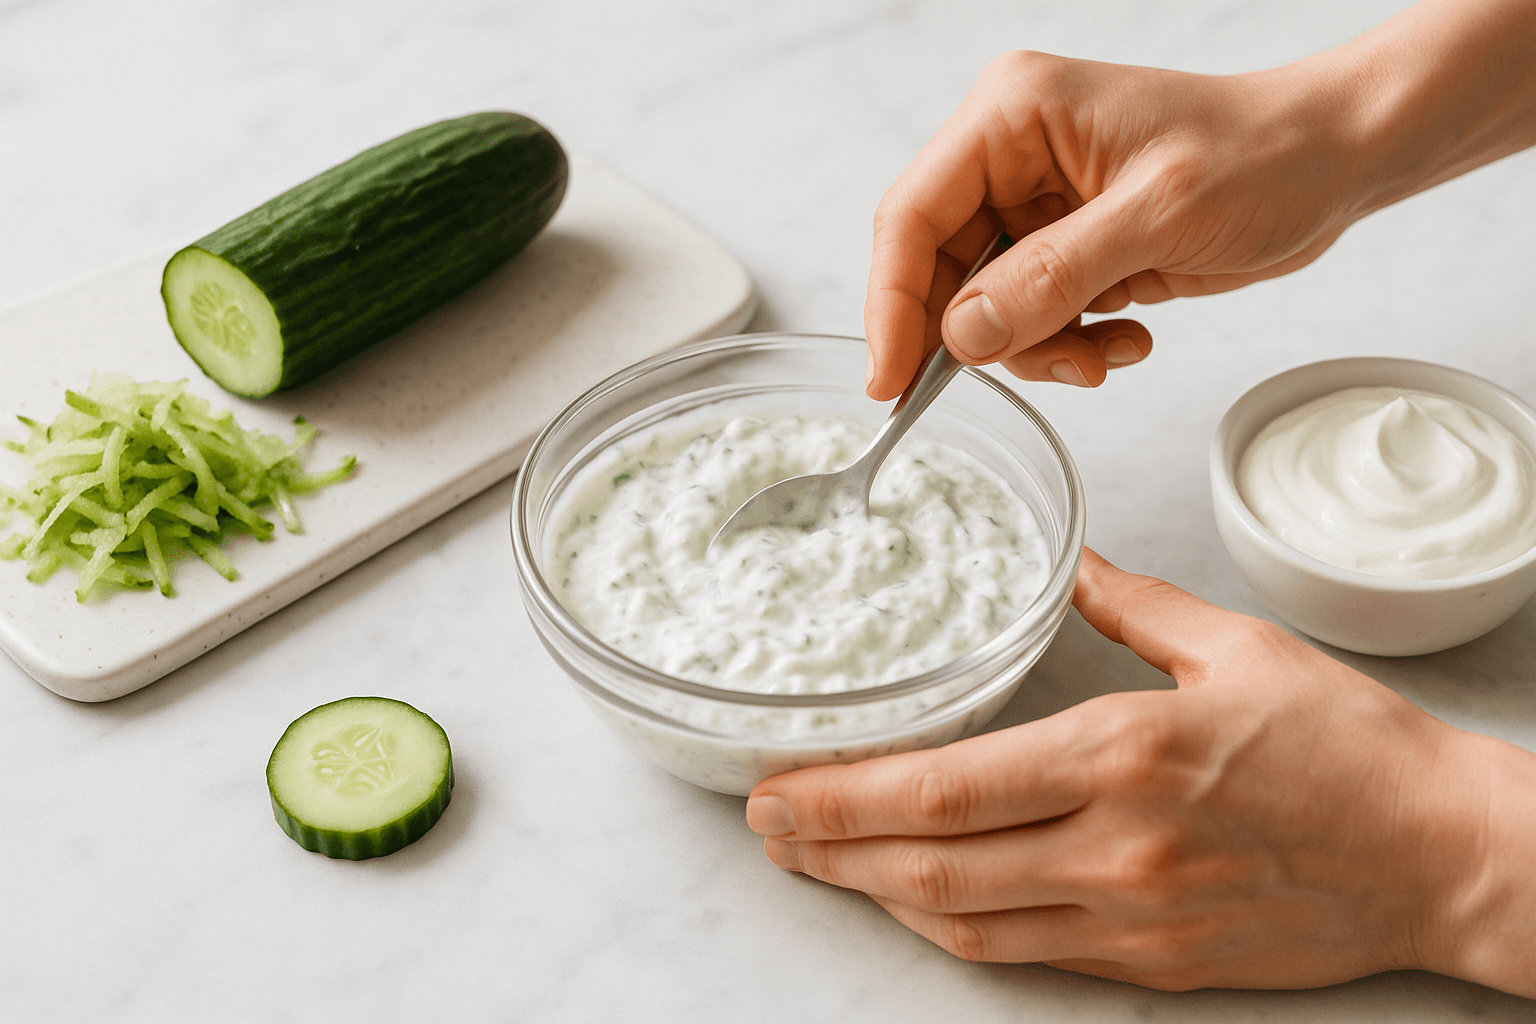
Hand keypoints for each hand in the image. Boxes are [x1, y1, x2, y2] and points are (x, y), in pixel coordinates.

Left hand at [746, 549, 1535, 993]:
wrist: (1440, 855)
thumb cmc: (1345, 746)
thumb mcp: (1233, 647)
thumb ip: (1131, 605)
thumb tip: (1072, 561)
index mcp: (1122, 756)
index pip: (946, 788)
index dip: (842, 795)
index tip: (778, 787)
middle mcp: (1113, 849)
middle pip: (928, 866)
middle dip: (827, 850)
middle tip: (763, 830)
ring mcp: (1129, 918)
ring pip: (963, 924)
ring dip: (874, 894)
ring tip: (814, 863)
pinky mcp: (1151, 962)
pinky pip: (1021, 955)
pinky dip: (951, 930)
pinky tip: (912, 900)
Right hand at [863, 52, 1360, 397]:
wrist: (1333, 162)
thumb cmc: (1263, 156)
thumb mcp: (1156, 216)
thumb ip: (1052, 276)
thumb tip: (965, 333)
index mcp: (1013, 115)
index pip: (914, 214)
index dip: (894, 303)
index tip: (893, 382)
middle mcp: (1011, 154)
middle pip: (941, 268)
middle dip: (983, 335)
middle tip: (1034, 370)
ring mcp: (1036, 202)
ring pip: (984, 305)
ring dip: (1037, 348)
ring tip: (1103, 354)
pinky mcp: (1065, 244)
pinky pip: (1029, 316)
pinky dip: (1066, 345)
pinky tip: (1125, 338)